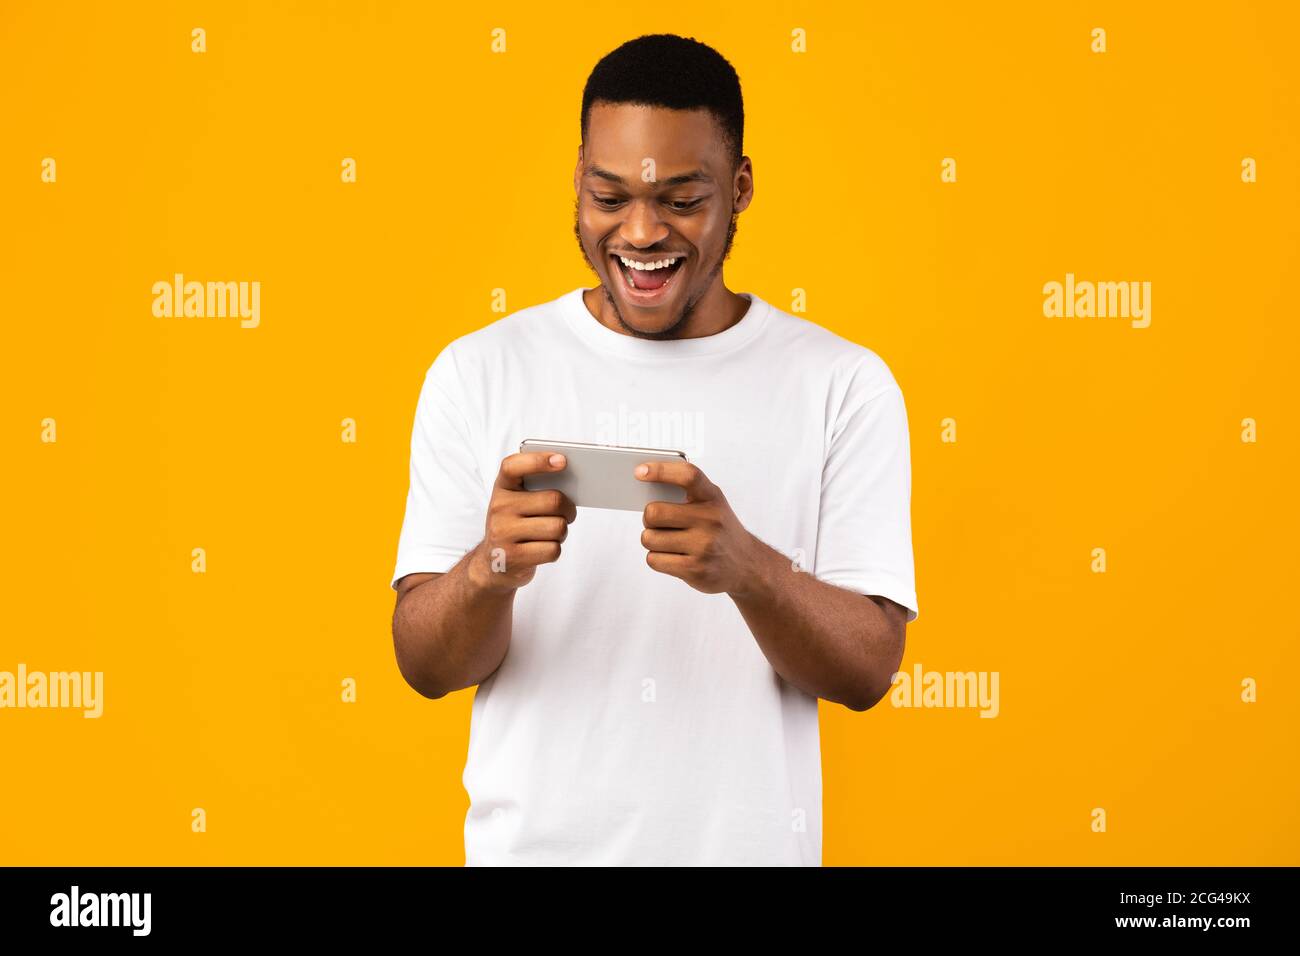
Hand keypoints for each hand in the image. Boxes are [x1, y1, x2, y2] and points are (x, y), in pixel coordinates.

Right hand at [471, 451, 576, 592]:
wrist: (492, 563)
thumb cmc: (515, 525)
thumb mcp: (517, 501)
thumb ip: (538, 488)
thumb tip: (573, 482)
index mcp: (502, 487)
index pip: (513, 466)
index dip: (538, 460)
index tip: (562, 461)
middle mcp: (498, 507)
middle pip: (553, 500)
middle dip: (568, 509)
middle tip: (567, 513)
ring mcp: (503, 532)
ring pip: (557, 527)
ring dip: (562, 532)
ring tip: (552, 532)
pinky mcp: (513, 557)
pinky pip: (553, 550)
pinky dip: (554, 550)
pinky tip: (541, 548)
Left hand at [636, 460, 760, 594]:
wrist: (747, 565)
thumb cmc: (718, 529)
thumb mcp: (711, 505)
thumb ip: (685, 495)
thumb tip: (643, 486)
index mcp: (713, 497)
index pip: (688, 476)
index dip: (661, 471)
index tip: (639, 471)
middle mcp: (711, 519)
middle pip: (654, 512)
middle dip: (648, 519)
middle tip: (656, 522)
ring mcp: (704, 546)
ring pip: (649, 538)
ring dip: (651, 540)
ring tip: (668, 541)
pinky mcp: (695, 570)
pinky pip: (653, 560)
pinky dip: (656, 558)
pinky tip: (673, 557)